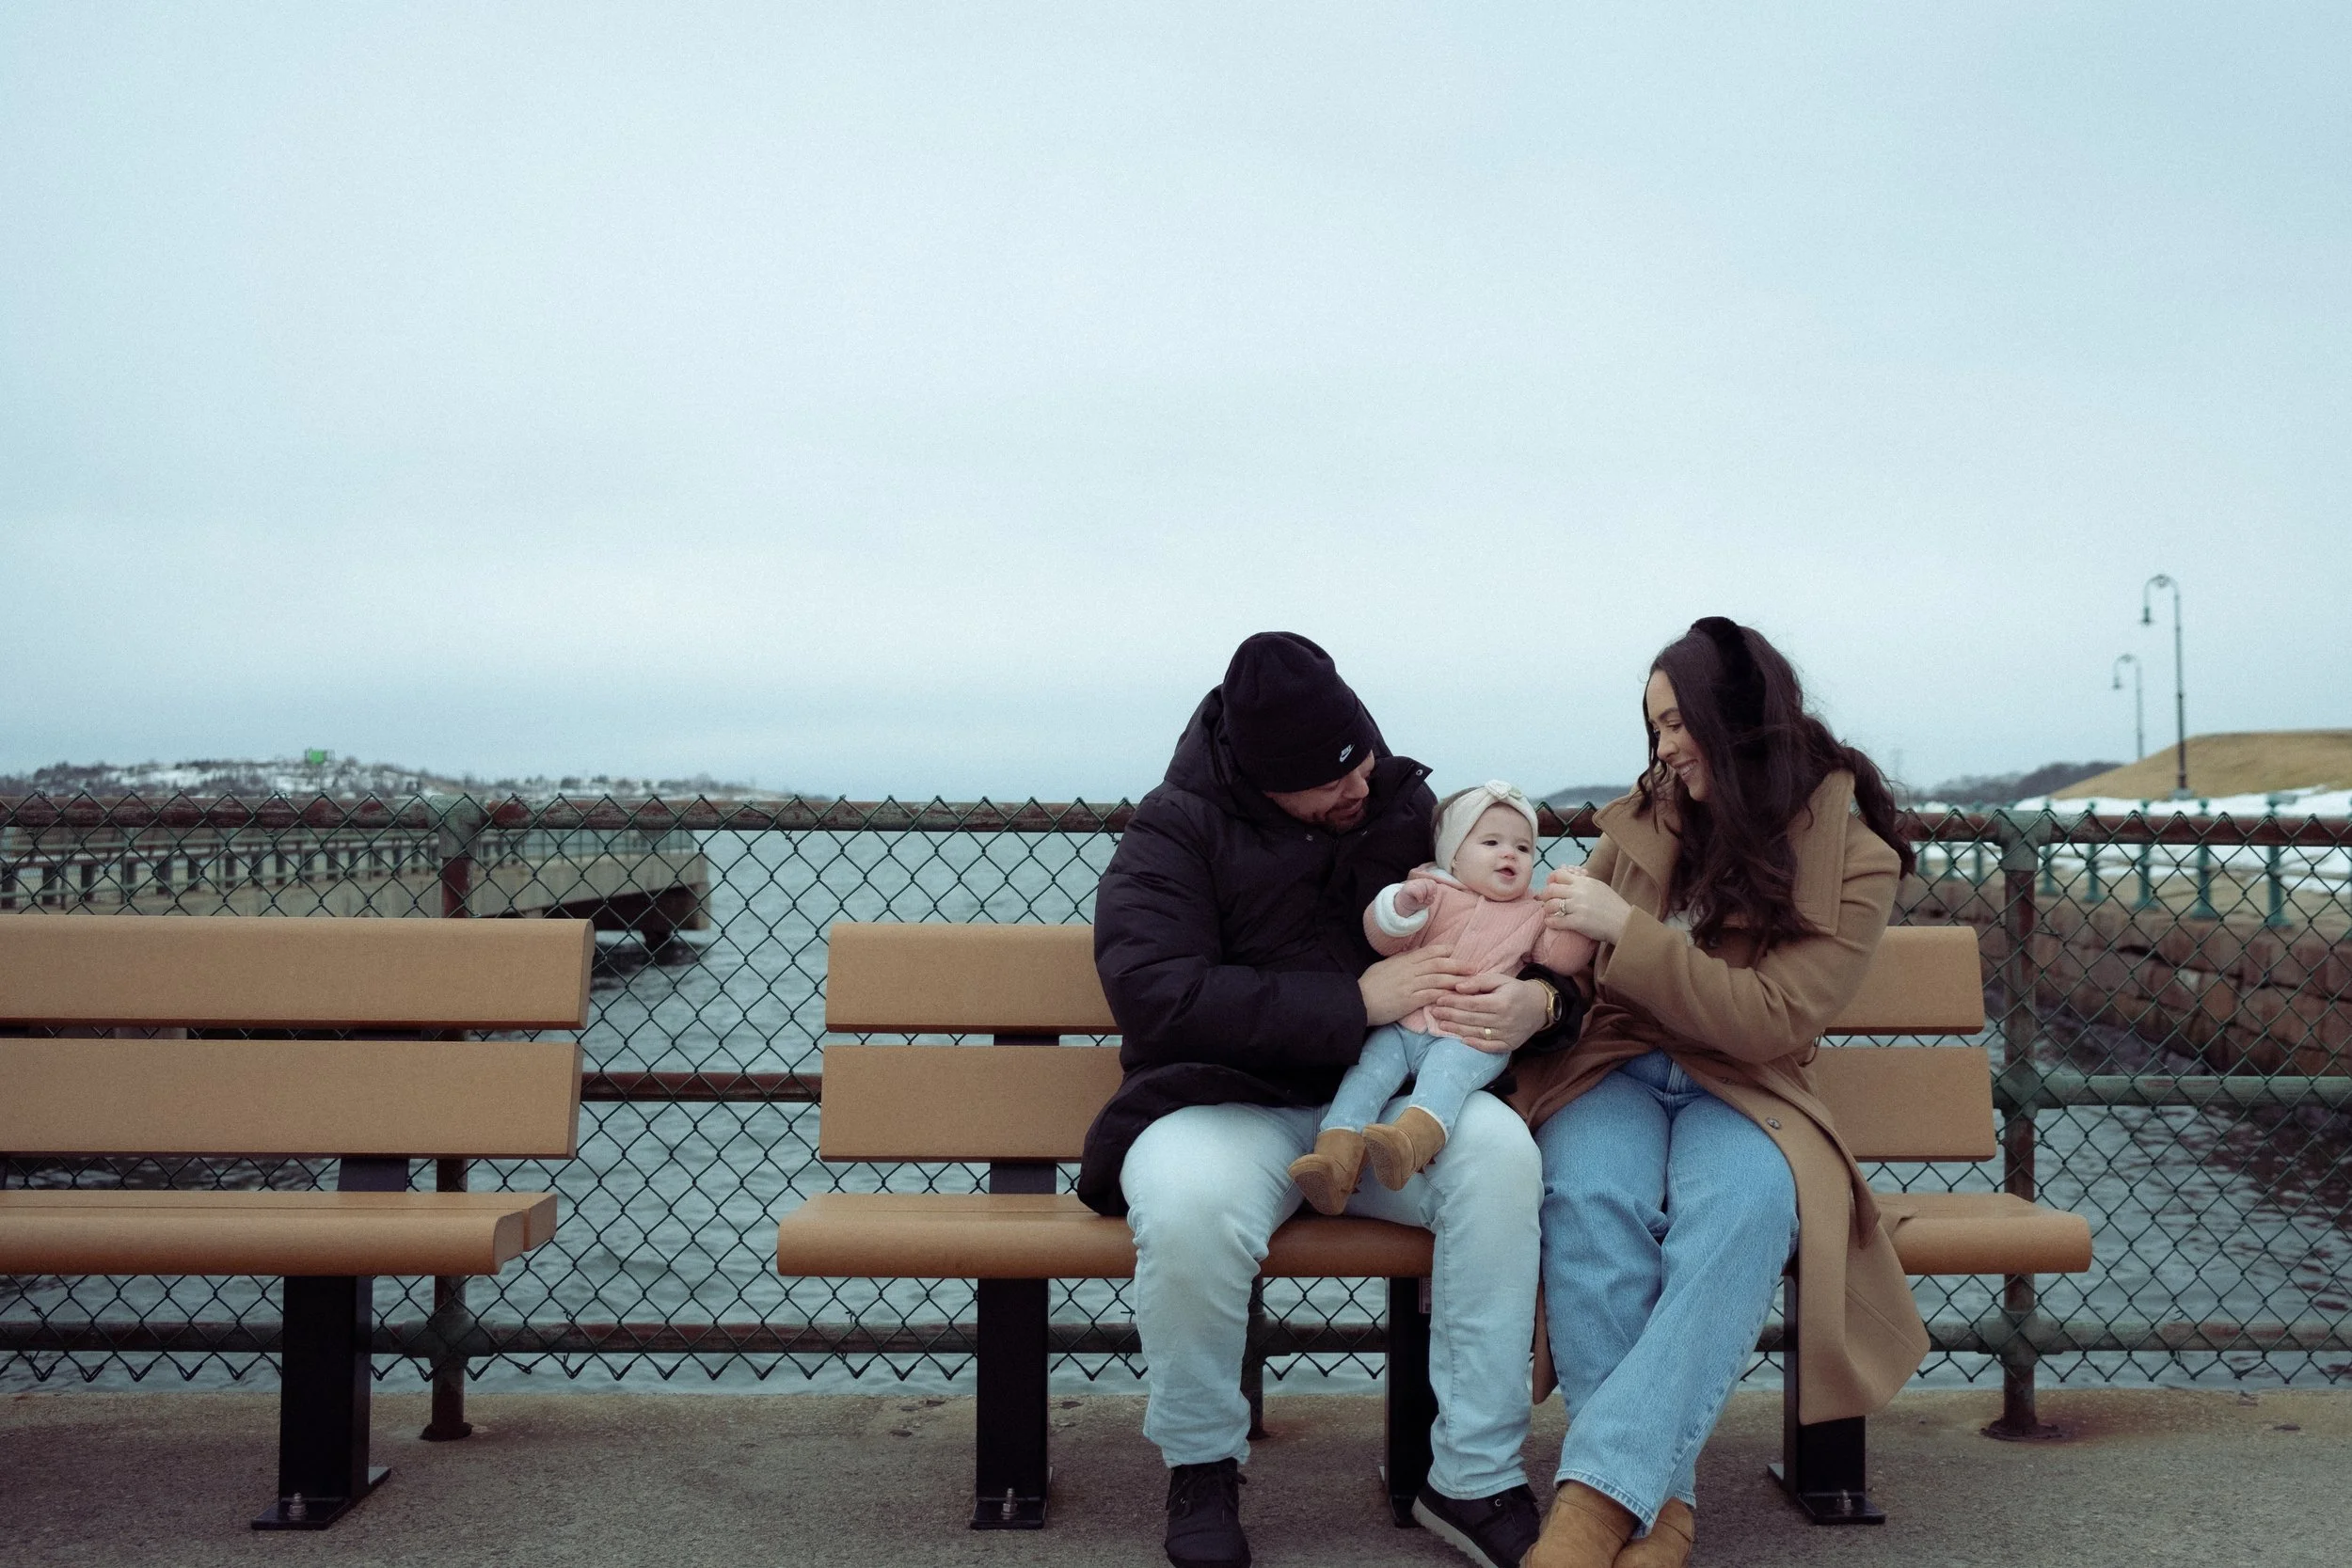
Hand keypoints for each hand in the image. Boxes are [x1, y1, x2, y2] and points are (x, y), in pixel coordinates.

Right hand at [1358, 945, 1470, 1026]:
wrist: (1358, 1001)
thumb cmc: (1370, 984)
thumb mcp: (1385, 966)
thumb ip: (1401, 961)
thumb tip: (1414, 956)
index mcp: (1403, 960)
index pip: (1428, 952)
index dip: (1444, 951)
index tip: (1456, 952)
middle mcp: (1409, 970)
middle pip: (1438, 964)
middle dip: (1457, 965)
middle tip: (1473, 967)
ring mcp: (1410, 985)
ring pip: (1438, 978)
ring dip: (1455, 979)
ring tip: (1470, 982)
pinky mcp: (1409, 1000)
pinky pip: (1430, 995)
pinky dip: (1444, 994)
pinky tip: (1455, 996)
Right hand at [1395, 878, 1437, 913]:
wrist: (1404, 904)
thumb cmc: (1416, 902)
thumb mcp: (1426, 902)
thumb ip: (1431, 899)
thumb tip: (1431, 898)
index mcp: (1425, 882)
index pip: (1433, 883)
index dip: (1434, 891)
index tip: (1430, 897)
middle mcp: (1419, 881)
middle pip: (1429, 883)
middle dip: (1430, 893)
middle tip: (1427, 900)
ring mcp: (1412, 883)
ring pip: (1423, 886)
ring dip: (1425, 895)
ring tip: (1422, 900)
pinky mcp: (1408, 888)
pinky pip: (1417, 890)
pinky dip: (1420, 897)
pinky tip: (1420, 900)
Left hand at [1424, 973, 1547, 1053]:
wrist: (1539, 1007)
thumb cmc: (1516, 990)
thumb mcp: (1500, 979)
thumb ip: (1479, 982)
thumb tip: (1458, 987)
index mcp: (1501, 1002)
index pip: (1471, 1004)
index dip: (1453, 1002)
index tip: (1438, 1000)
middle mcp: (1504, 1020)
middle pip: (1471, 1019)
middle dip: (1450, 1016)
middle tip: (1434, 1013)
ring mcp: (1507, 1034)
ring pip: (1477, 1033)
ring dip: (1456, 1030)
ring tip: (1441, 1025)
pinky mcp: (1509, 1045)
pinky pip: (1489, 1047)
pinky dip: (1475, 1045)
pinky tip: (1461, 1041)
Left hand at [1548, 869, 1632, 945]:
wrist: (1625, 922)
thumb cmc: (1613, 906)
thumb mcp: (1599, 887)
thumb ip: (1584, 882)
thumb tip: (1571, 876)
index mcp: (1585, 882)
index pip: (1560, 874)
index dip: (1552, 880)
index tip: (1551, 887)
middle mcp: (1579, 892)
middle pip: (1551, 889)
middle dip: (1545, 896)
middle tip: (1544, 901)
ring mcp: (1578, 907)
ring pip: (1551, 905)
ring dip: (1547, 909)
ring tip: (1549, 913)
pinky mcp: (1578, 922)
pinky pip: (1556, 920)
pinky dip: (1550, 922)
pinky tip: (1550, 922)